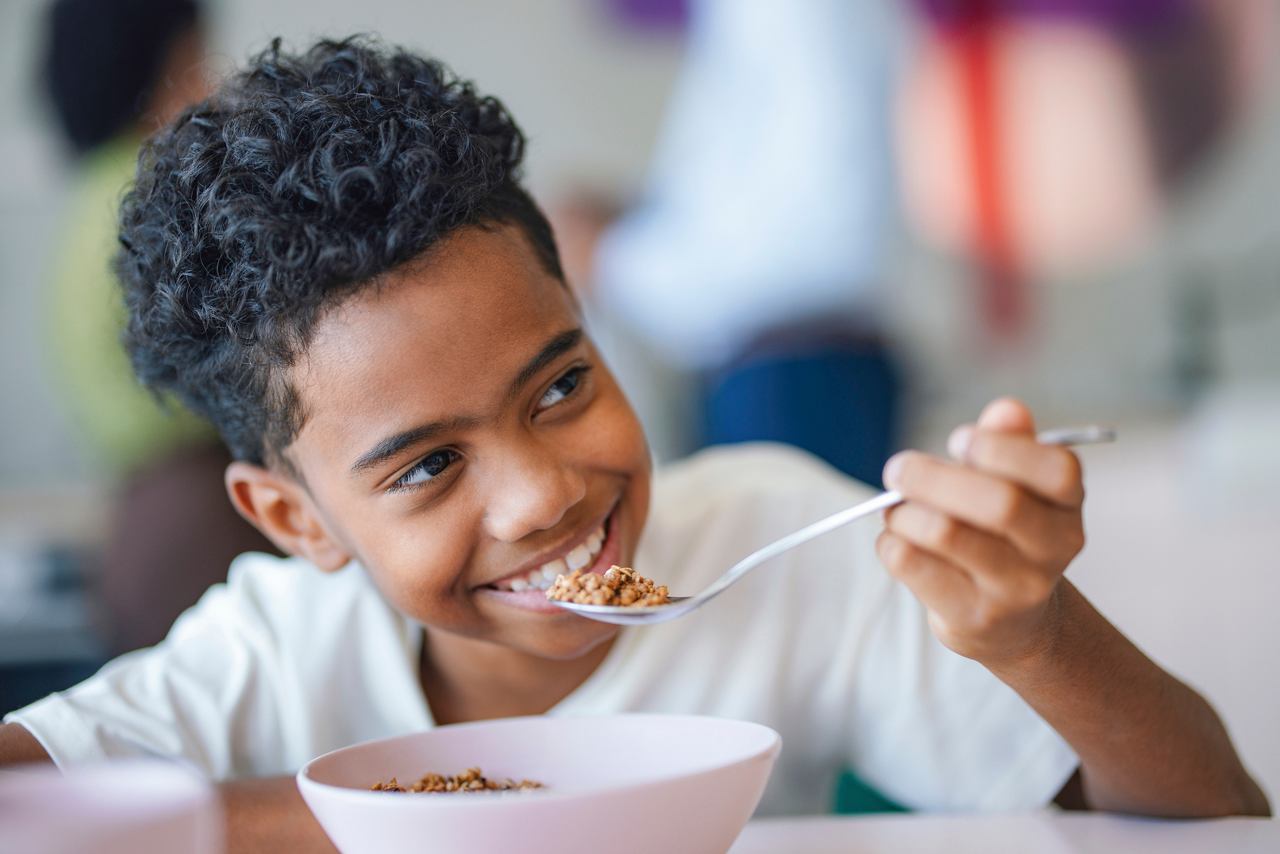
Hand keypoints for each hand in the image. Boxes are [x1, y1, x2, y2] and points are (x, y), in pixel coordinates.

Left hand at [877, 398, 1085, 667]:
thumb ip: (1008, 444)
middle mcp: (1052, 551)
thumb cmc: (1000, 534)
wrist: (1009, 624)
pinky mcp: (971, 617)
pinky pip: (912, 564)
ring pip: (945, 533)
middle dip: (933, 476)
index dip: (1002, 448)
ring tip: (895, 509)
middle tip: (898, 468)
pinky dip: (891, 541)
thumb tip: (1007, 409)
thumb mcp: (1013, 486)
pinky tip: (897, 539)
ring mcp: (1014, 590)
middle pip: (999, 504)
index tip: (958, 440)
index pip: (1057, 471)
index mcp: (1067, 507)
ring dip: (905, 512)